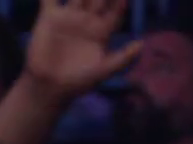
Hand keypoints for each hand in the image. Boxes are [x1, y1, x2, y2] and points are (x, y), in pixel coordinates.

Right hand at [22, 0, 141, 100]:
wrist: (50, 86)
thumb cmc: (79, 81)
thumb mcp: (103, 71)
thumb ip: (123, 58)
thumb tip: (142, 44)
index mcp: (102, 32)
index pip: (116, 11)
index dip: (121, 2)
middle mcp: (87, 21)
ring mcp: (69, 17)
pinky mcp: (50, 17)